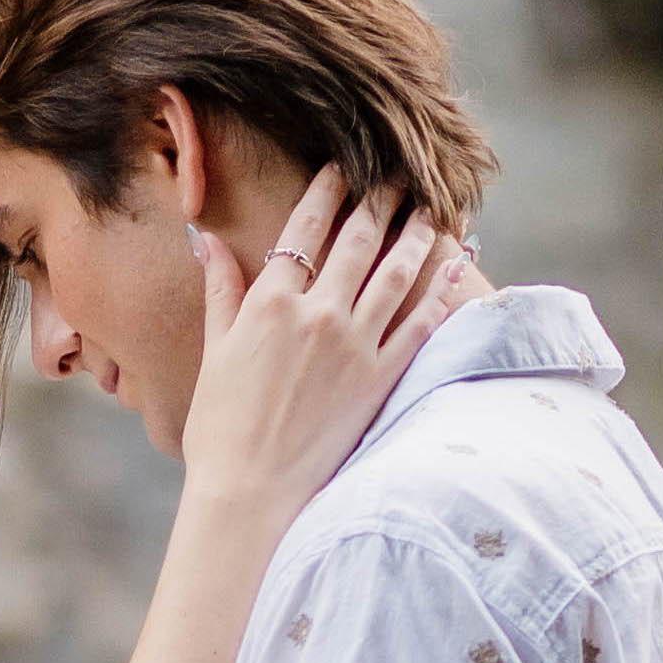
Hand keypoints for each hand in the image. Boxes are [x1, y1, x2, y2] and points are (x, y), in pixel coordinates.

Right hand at [172, 168, 471, 533]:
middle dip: (380, 201)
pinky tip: (456, 267)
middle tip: (399, 176)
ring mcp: (354, 346)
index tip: (342, 168)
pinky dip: (440, 292)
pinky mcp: (381, 380)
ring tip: (431, 210)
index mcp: (270, 303)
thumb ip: (220, 289)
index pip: (305, 229)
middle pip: (358, 241)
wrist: (251, 494)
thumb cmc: (221, 428)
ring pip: (395, 273)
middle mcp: (317, 315)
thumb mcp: (213, 351)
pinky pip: (420, 324)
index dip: (327, 192)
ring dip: (417, 235)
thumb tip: (207, 238)